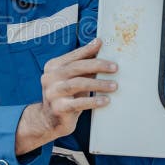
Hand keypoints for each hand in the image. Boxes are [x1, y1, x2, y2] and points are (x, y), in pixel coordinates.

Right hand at [15, 39, 117, 154]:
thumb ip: (82, 64)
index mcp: (53, 67)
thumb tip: (98, 44)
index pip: (73, 56)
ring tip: (114, 85)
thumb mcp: (72, 78)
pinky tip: (106, 100)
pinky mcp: (58, 108)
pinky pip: (79, 103)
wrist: (49, 120)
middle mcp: (50, 78)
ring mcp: (52, 93)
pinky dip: (94, 101)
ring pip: (78, 84)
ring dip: (98, 84)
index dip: (88, 50)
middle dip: (97, 65)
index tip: (102, 44)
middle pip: (75, 67)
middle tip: (115, 67)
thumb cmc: (66, 95)